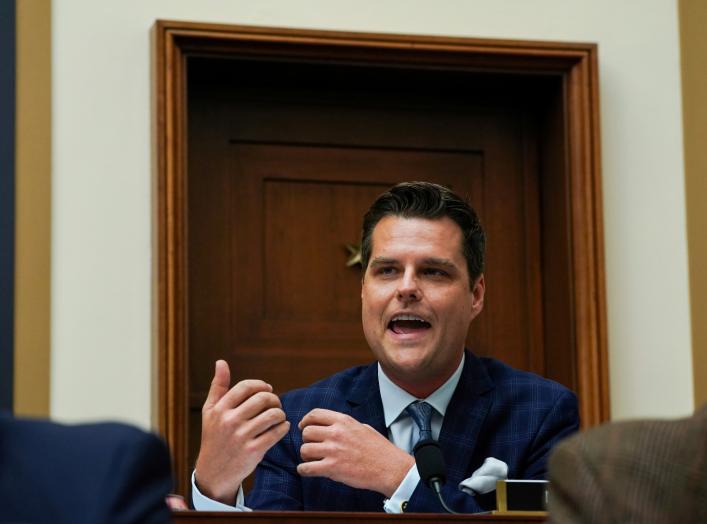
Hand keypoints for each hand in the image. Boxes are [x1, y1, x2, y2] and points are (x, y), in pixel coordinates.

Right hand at [194, 360, 289, 503]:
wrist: (214, 473)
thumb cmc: (214, 437)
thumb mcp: (210, 411)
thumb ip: (218, 386)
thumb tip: (221, 362)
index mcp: (219, 409)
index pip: (246, 386)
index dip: (261, 385)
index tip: (267, 390)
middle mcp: (229, 422)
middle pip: (263, 398)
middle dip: (274, 399)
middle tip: (275, 404)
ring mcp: (241, 437)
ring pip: (273, 414)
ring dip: (280, 413)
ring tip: (278, 416)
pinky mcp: (253, 452)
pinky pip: (277, 432)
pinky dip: (283, 427)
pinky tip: (281, 427)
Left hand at [297, 409, 414, 496]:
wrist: (389, 468)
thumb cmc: (378, 449)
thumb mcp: (363, 428)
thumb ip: (345, 425)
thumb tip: (332, 426)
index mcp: (344, 421)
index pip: (315, 414)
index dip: (306, 420)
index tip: (303, 426)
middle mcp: (336, 433)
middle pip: (307, 432)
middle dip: (306, 440)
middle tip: (312, 446)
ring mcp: (333, 450)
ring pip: (304, 449)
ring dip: (306, 455)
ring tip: (313, 460)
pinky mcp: (332, 468)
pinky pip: (307, 468)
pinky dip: (303, 470)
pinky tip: (307, 470)